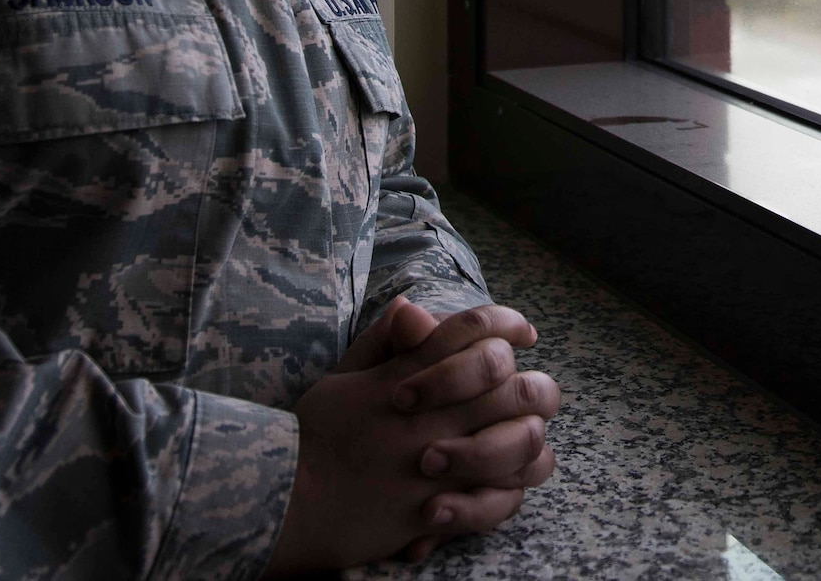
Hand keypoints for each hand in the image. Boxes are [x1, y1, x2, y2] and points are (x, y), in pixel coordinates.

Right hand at [262, 302, 559, 574]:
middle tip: (526, 388)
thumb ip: (383, 343)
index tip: (522, 332)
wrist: (291, 501)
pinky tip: (500, 482)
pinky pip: (504, 498)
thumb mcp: (343, 377)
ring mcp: (441, 466)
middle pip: (512, 383)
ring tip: (519, 435)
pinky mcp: (442, 511)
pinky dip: (510, 490)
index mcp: (407, 377)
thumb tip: (414, 308)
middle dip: (529, 381)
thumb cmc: (316, 435)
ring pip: (521, 441)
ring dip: (526, 435)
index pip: (474, 331)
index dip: (508, 324)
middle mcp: (431, 417)